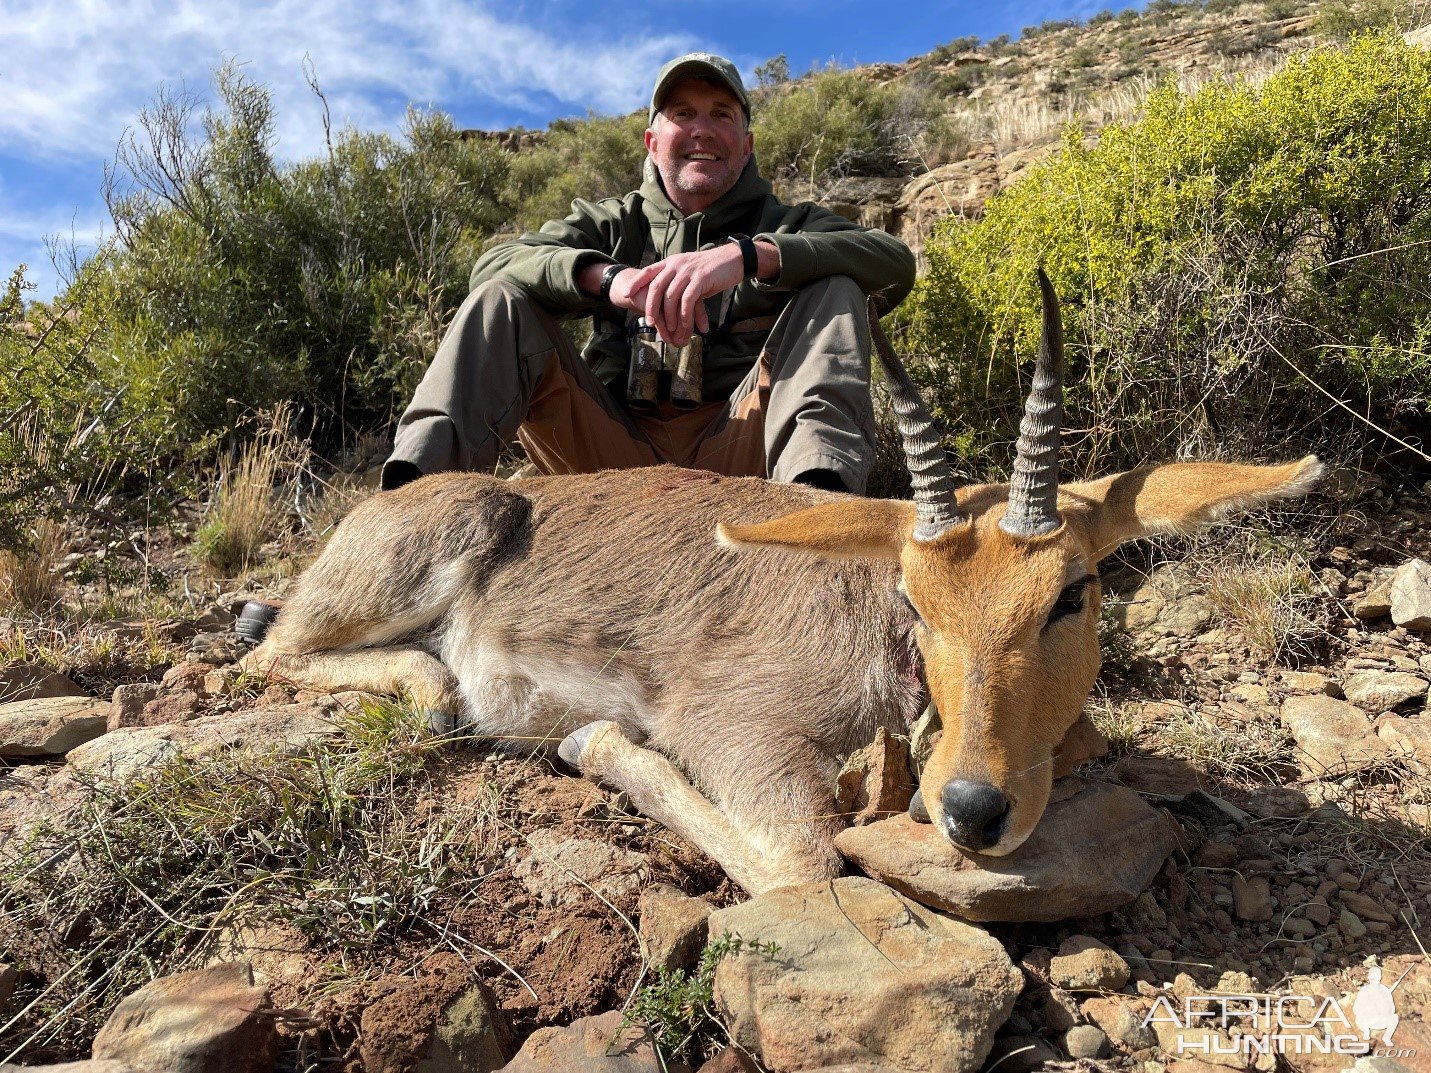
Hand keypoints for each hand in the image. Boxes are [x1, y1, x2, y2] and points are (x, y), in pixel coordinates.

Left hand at [622, 245, 745, 346]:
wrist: (733, 260)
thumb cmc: (711, 270)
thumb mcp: (689, 272)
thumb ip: (676, 282)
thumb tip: (666, 300)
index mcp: (672, 262)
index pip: (648, 271)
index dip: (635, 283)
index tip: (625, 295)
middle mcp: (677, 265)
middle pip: (656, 287)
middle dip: (651, 307)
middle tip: (650, 323)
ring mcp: (688, 271)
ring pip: (671, 296)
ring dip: (670, 316)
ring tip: (670, 329)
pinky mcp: (701, 279)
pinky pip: (687, 300)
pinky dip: (685, 315)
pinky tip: (686, 325)